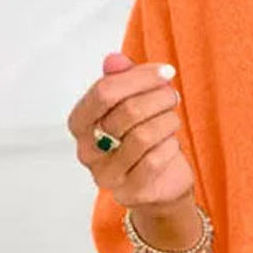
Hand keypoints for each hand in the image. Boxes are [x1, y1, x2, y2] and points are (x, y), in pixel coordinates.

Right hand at [69, 52, 193, 210]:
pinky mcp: (130, 192)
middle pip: (127, 112)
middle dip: (158, 98)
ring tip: (173, 119)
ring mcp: (107, 175)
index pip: (103, 92)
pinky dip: (170, 146)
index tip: (165, 72)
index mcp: (80, 123)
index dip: (138, 78)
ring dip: (167, 121)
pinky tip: (172, 142)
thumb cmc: (143, 138)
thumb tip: (115, 60)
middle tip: (173, 96)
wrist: (160, 184)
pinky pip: (155, 160)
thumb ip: (121, 80)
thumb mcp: (132, 103)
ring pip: (143, 136)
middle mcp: (87, 151)